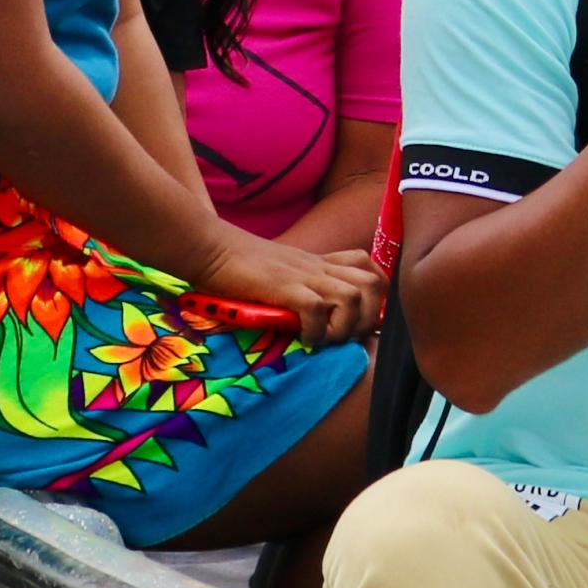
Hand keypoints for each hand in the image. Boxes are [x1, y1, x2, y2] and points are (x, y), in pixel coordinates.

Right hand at [198, 231, 384, 344]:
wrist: (211, 248)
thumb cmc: (241, 266)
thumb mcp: (282, 272)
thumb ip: (301, 286)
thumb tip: (313, 317)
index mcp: (320, 263)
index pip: (368, 266)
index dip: (376, 294)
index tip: (361, 319)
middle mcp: (318, 267)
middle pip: (372, 284)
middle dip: (368, 317)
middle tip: (345, 336)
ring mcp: (302, 275)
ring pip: (352, 296)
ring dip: (344, 327)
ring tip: (324, 339)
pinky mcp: (282, 286)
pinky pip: (315, 309)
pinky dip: (316, 330)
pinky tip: (303, 338)